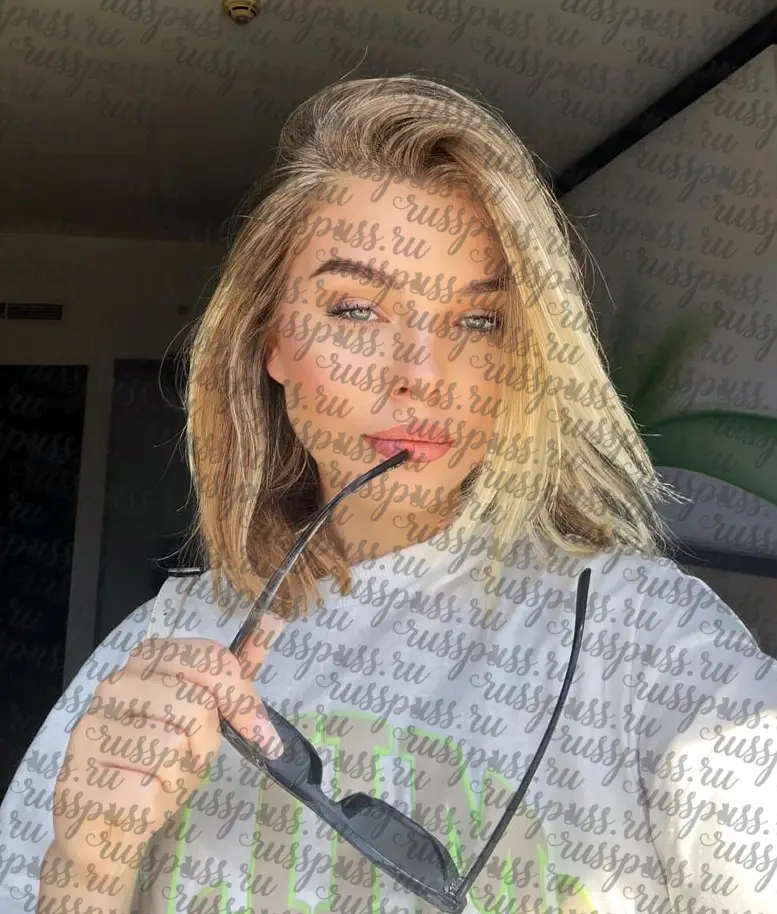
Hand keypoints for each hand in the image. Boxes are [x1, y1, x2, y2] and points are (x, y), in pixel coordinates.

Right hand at [50, 636, 281, 880]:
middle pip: (196, 703)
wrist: (108, 825)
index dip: (240, 697)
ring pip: (172, 745)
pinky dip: (156, 802)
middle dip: (205, 742)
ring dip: (180, 775)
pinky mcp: (81, 775)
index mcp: (148, 659)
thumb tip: (272, 623)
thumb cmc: (159, 767)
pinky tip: (137, 801)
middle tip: (188, 760)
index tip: (259, 732)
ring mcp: (92, 727)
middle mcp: (115, 684)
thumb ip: (232, 678)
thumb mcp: (204, 720)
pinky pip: (148, 787)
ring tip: (158, 780)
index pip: (210, 657)